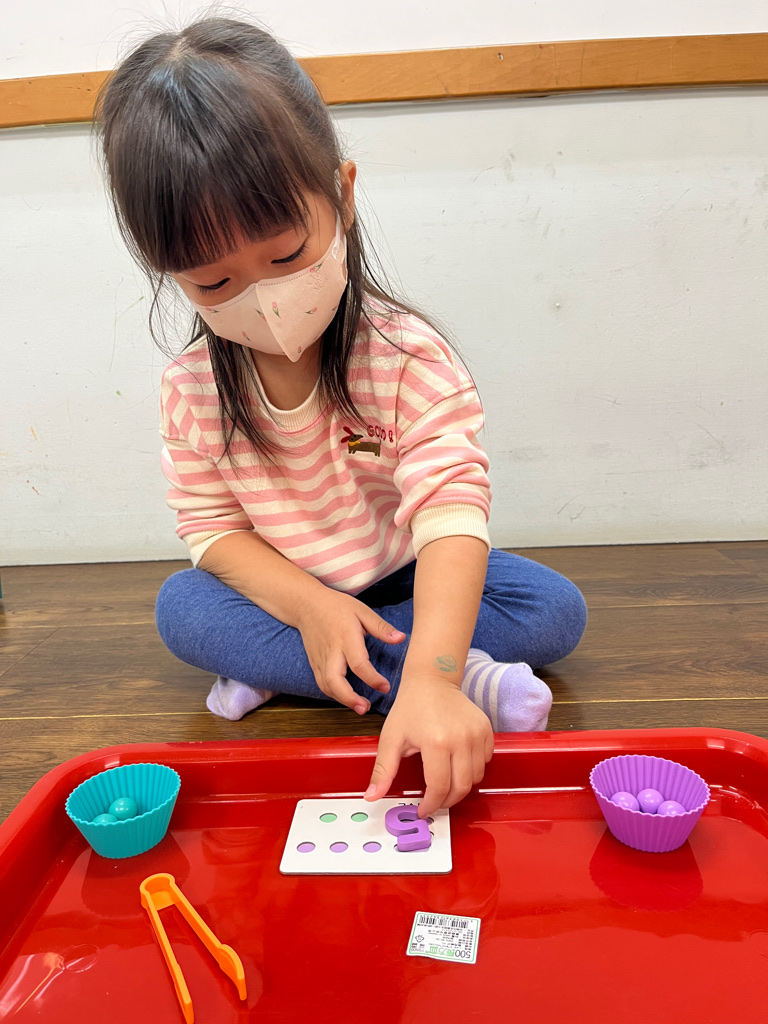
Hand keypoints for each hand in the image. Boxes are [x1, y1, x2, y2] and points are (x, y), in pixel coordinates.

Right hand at [295, 588, 404, 713]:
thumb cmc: (337, 607)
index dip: (372, 678)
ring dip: (342, 700)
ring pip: (326, 685)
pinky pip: (323, 683)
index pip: (358, 663)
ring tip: (360, 707)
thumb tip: (401, 638)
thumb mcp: (362, 611)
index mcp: (345, 637)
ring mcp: (320, 659)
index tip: (385, 687)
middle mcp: (331, 651)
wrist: (307, 605)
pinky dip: (334, 694)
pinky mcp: (315, 663)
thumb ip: (381, 627)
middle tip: (365, 708)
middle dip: (349, 698)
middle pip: (334, 680)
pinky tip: (348, 697)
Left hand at [364, 676, 493, 816]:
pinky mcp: (486, 730)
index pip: (439, 787)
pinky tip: (458, 764)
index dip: (431, 804)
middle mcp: (461, 739)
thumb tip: (371, 796)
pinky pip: (485, 761)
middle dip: (447, 801)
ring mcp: (476, 734)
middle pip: (461, 787)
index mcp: (436, 742)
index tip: (423, 809)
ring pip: (476, 777)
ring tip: (445, 781)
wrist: (432, 681)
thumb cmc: (410, 707)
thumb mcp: (391, 738)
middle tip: (435, 801)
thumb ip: (383, 770)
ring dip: (461, 785)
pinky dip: (474, 769)